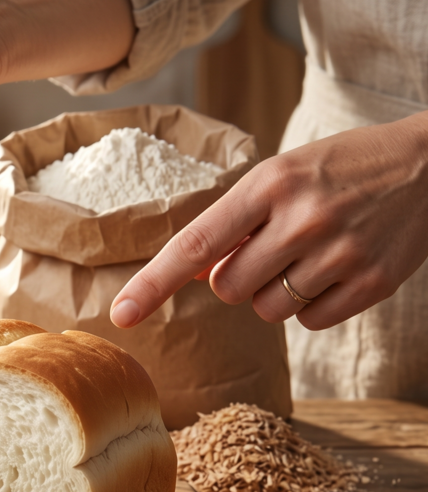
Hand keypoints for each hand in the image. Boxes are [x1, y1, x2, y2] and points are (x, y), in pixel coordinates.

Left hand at [111, 111, 427, 329]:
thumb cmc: (339, 170)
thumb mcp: (280, 177)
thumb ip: (233, 223)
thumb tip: (191, 273)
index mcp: (269, 184)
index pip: (195, 243)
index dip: (153, 283)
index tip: (120, 314)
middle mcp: (302, 219)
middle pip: (228, 287)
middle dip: (237, 277)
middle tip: (270, 248)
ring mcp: (340, 253)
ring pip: (264, 310)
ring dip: (272, 293)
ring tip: (306, 256)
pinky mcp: (372, 283)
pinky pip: (309, 321)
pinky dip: (311, 305)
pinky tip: (333, 271)